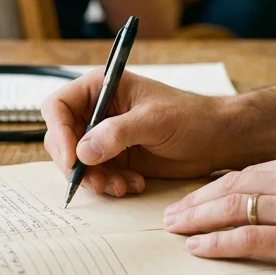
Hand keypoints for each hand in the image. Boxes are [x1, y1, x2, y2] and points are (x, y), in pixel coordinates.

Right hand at [41, 69, 236, 195]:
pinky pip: (96, 175)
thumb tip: (83, 152)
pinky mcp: (115, 158)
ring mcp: (104, 136)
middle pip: (62, 138)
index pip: (59, 106)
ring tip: (121, 187)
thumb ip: (117, 133)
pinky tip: (133, 185)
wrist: (217, 139)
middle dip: (76, 164)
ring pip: (77, 162)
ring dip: (94, 179)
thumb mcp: (154, 121)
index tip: (72, 159)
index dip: (59, 132)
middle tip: (95, 182)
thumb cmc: (190, 117)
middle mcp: (96, 110)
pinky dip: (109, 184)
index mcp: (101, 87)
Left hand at [162, 151, 275, 274]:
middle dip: (197, 201)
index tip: (194, 198)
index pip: (247, 171)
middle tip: (170, 214)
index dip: (214, 186)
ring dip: (198, 220)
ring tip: (174, 230)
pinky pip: (249, 240)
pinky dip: (218, 244)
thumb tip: (272, 201)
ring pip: (234, 209)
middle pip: (233, 185)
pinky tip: (198, 249)